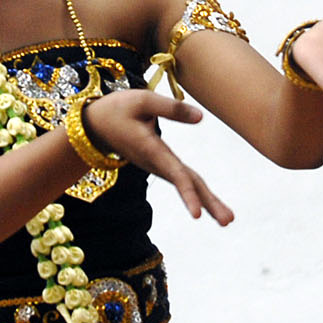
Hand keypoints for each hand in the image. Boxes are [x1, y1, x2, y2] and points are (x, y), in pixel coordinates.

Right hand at [82, 90, 233, 224]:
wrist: (94, 126)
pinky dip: (197, 192)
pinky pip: (182, 178)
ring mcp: (157, 165)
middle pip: (186, 183)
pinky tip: (210, 205)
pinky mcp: (160, 163)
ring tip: (227, 219)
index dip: (187, 192)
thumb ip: (171, 108)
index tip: (196, 214)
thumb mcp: (141, 100)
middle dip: (207, 203)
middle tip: (228, 221)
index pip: (174, 172)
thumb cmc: (116, 110)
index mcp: (151, 149)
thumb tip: (202, 118)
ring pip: (186, 183)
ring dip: (207, 201)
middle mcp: (155, 162)